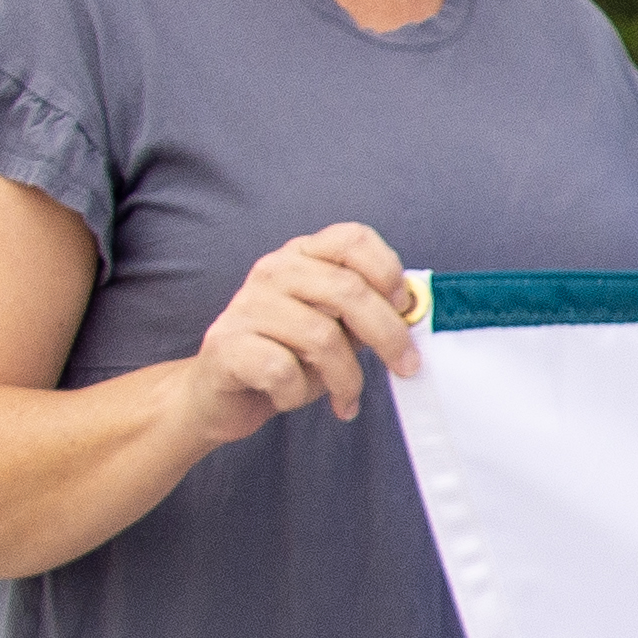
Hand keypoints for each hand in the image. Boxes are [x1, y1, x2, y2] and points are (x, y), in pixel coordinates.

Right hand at [190, 222, 419, 436]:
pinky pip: (282, 369)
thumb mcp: (337, 330)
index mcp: (303, 256)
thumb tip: (414, 310)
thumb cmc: (288, 358)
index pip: (353, 238)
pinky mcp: (226, 344)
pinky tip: (291, 399)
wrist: (223, 395)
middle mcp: (273, 271)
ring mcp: (246, 304)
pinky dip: (297, 393)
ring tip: (346, 397)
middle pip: (349, 291)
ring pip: (322, 337)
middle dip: (389, 336)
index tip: (405, 308)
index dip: (388, 270)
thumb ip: (369, 314)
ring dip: (346, 378)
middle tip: (406, 368)